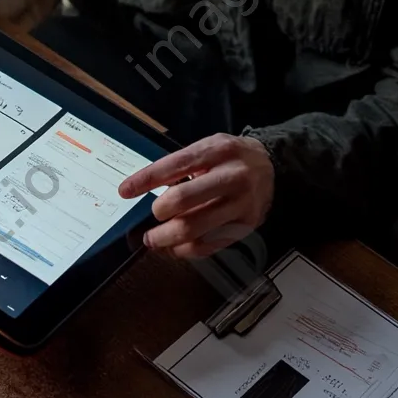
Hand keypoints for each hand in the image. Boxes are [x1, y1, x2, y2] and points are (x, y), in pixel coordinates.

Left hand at [118, 134, 274, 257]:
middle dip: (158, 213)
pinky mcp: (246, 225)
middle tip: (148, 220)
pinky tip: (175, 248)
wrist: (272, 166)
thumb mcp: (208, 147)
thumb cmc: (230, 156)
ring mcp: (241, 203)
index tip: (125, 191)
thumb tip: (145, 186)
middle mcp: (231, 176)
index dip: (146, 180)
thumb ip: (181, 165)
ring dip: (167, 239)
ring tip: (153, 240)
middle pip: (184, 200)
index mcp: (216, 150)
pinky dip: (187, 250)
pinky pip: (211, 244)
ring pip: (195, 228)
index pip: (174, 165)